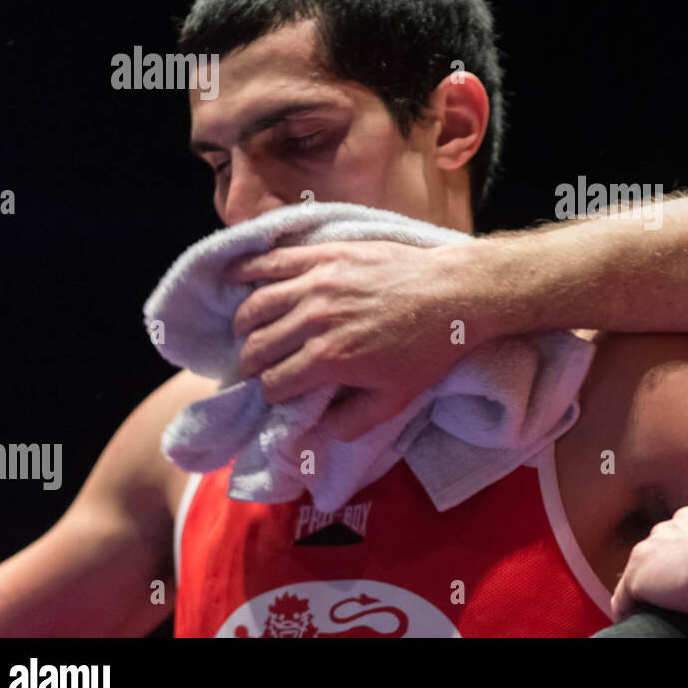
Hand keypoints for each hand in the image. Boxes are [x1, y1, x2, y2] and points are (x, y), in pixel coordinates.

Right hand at [227, 240, 492, 438]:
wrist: (454, 293)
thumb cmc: (427, 349)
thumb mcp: (395, 399)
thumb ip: (352, 422)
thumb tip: (318, 433)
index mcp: (327, 359)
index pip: (273, 384)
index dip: (271, 394)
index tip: (277, 394)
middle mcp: (313, 320)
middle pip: (256, 347)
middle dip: (250, 364)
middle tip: (255, 368)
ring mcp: (317, 282)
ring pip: (256, 306)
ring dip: (244, 325)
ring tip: (246, 333)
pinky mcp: (325, 254)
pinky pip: (273, 260)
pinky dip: (246, 270)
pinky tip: (233, 278)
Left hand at [610, 498, 687, 620]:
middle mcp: (682, 522)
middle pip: (669, 545)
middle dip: (673, 565)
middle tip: (685, 594)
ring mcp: (656, 545)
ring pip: (646, 568)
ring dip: (651, 587)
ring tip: (658, 610)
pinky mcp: (640, 571)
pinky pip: (625, 595)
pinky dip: (628, 610)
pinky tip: (634, 622)